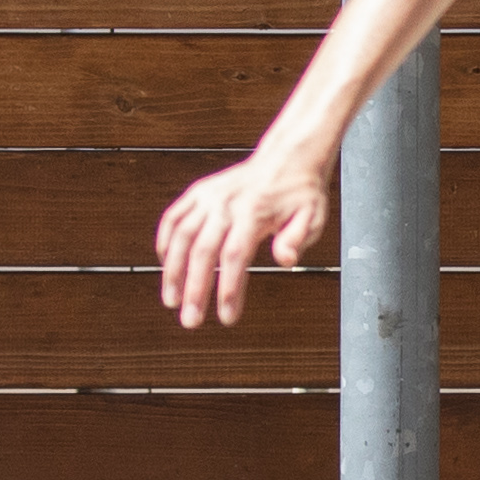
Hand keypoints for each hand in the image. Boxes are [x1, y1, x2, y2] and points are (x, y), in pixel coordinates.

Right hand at [156, 153, 330, 328]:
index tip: (226, 318)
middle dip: (194, 290)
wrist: (288, 158)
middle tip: (190, 321)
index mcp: (254, 213)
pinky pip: (173, 218)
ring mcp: (209, 196)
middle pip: (203, 251)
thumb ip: (298, 238)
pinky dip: (165, 242)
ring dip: (172, 271)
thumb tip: (285, 261)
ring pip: (180, 236)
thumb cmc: (302, 193)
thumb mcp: (314, 216)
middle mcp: (226, 204)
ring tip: (171, 300)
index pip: (235, 257)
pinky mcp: (199, 192)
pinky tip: (166, 265)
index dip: (228, 289)